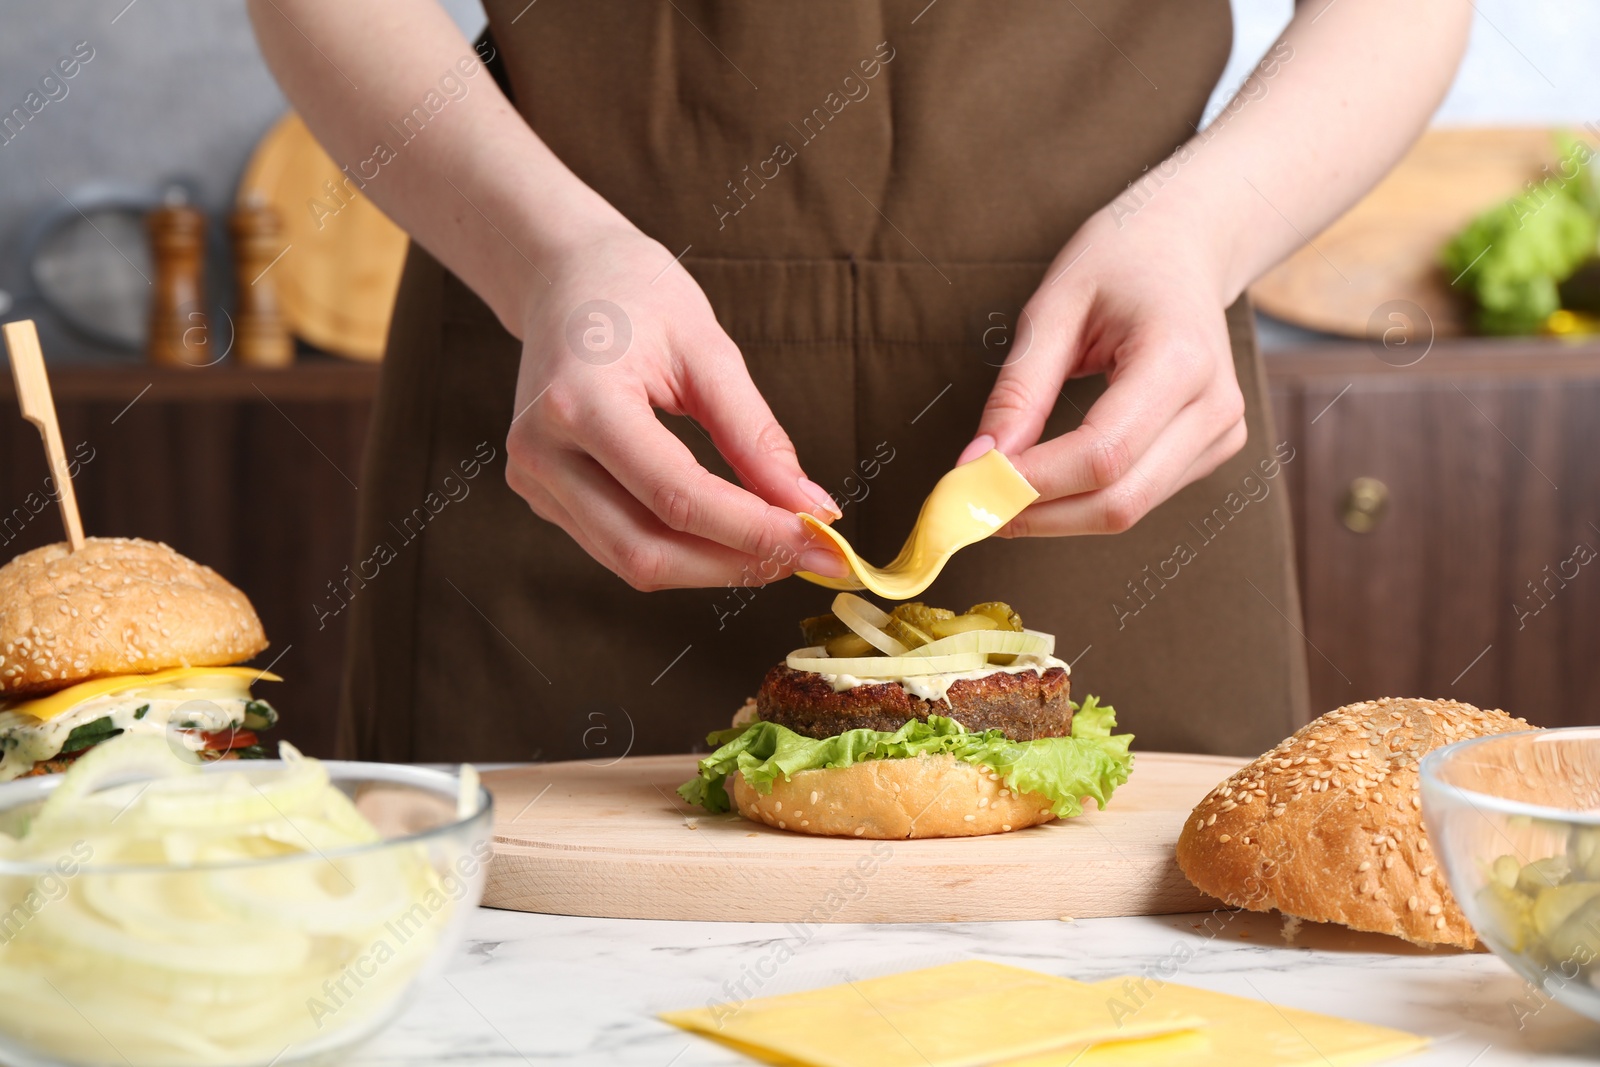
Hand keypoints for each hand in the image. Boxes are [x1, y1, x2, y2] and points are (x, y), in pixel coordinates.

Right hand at [505, 228, 844, 589]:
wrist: (562, 276)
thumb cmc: (637, 295)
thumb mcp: (708, 350)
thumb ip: (756, 436)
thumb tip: (811, 508)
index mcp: (579, 402)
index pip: (677, 496)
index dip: (754, 530)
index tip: (822, 541)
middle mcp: (541, 451)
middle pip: (647, 551)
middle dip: (736, 563)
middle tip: (811, 555)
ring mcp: (533, 479)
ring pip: (631, 562)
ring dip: (714, 567)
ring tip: (779, 547)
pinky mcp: (541, 494)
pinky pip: (617, 546)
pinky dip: (683, 551)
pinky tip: (729, 534)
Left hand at [960, 205, 1247, 536]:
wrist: (1184, 247)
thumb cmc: (1116, 263)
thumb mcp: (1053, 307)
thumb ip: (1019, 390)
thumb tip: (979, 463)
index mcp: (1179, 359)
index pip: (1102, 453)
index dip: (1032, 482)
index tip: (971, 484)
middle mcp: (1214, 405)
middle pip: (1119, 500)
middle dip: (1039, 515)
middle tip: (975, 507)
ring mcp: (1222, 433)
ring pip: (1128, 510)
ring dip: (1056, 516)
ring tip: (1001, 493)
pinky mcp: (1215, 449)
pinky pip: (1141, 496)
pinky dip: (1084, 501)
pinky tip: (1049, 479)